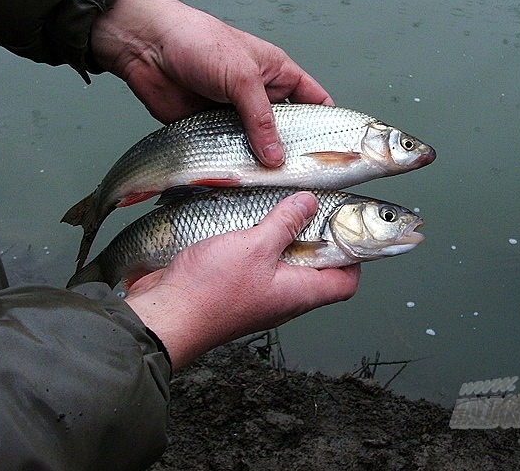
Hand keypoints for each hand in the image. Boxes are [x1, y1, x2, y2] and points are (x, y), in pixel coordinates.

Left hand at [89, 0, 333, 166]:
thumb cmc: (199, 44)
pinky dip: (233, 167)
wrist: (147, 47)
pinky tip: (242, 183)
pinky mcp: (209, 131)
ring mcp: (235, 116)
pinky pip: (227, 153)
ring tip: (275, 189)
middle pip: (287, 131)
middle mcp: (260, 98)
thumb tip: (276, 157)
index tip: (337, 154)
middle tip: (303, 180)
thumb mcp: (242, 77)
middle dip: (294, 153)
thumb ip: (261, 119)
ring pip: (258, 147)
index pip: (314, 101)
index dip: (327, 126)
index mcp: (277, 74)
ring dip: (262, 164)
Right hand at [123, 192, 360, 369]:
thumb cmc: (211, 291)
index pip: (345, 282)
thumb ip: (284, 222)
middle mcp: (283, 297)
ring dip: (282, 238)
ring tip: (276, 209)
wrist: (165, 316)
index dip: (354, 256)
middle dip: (314, 236)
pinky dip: (255, 243)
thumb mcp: (255, 246)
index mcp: (299, 292)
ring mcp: (258, 294)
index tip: (347, 227)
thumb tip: (308, 203)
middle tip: (310, 207)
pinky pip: (255, 264)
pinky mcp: (234, 287)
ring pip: (283, 264)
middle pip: (315, 269)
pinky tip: (245, 222)